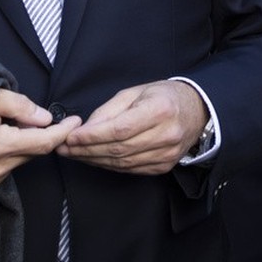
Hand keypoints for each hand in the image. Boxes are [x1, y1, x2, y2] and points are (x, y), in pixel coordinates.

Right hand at [0, 88, 79, 196]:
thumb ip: (19, 105)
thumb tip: (46, 118)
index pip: (44, 142)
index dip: (63, 131)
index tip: (76, 121)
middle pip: (34, 151)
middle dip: (41, 133)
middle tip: (27, 114)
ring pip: (21, 159)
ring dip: (23, 142)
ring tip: (2, 124)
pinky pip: (7, 167)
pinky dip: (9, 153)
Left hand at [58, 81, 208, 176]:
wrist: (197, 111)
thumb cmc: (164, 97)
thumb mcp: (136, 91)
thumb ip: (109, 110)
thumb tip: (85, 128)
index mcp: (160, 110)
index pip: (119, 129)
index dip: (92, 136)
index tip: (70, 137)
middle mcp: (165, 135)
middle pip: (118, 149)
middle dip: (86, 150)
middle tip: (64, 147)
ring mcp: (166, 154)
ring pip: (122, 163)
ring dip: (93, 160)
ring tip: (74, 154)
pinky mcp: (164, 166)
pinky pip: (130, 170)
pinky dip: (109, 166)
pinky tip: (94, 159)